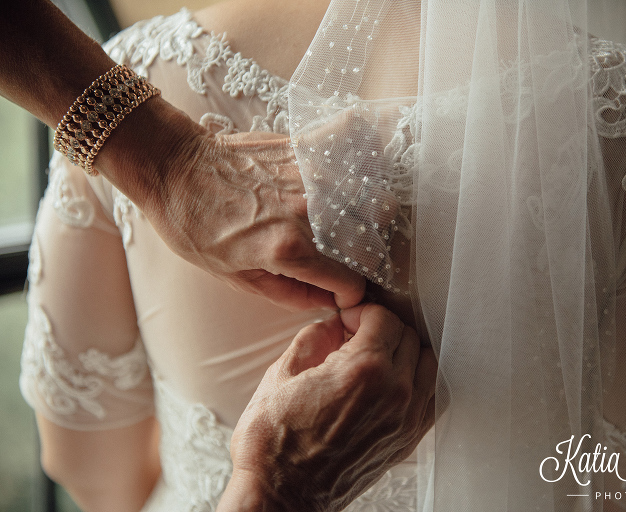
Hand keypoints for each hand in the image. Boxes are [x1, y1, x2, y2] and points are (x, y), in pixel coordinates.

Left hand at [100, 101, 365, 309]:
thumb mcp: (233, 276)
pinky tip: (352, 174)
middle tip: (342, 260)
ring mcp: (312, 176)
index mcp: (289, 249)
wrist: (172, 165)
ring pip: (375, 203)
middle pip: (370, 244)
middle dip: (363, 260)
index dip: (347, 294)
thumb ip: (287, 294)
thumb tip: (325, 301)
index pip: (351, 282)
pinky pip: (354, 151)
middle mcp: (308, 212)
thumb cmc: (193, 224)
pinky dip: (365, 162)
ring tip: (346, 224)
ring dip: (367, 219)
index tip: (338, 291)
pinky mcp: (306, 149)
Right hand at [217, 303, 436, 511]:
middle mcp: (393, 392)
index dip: (362, 312)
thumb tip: (333, 324)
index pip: (385, 318)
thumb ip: (313, 337)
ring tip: (376, 357)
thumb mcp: (281, 374)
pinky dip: (419, 381)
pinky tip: (394, 382)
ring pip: (428, 362)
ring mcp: (405, 419)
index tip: (348, 319)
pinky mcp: (407, 440)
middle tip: (356, 336)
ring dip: (405, 351)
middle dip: (382, 328)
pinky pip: (433, 397)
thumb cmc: (274, 444)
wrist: (279, 496)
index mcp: (362, 370)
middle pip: (409, 336)